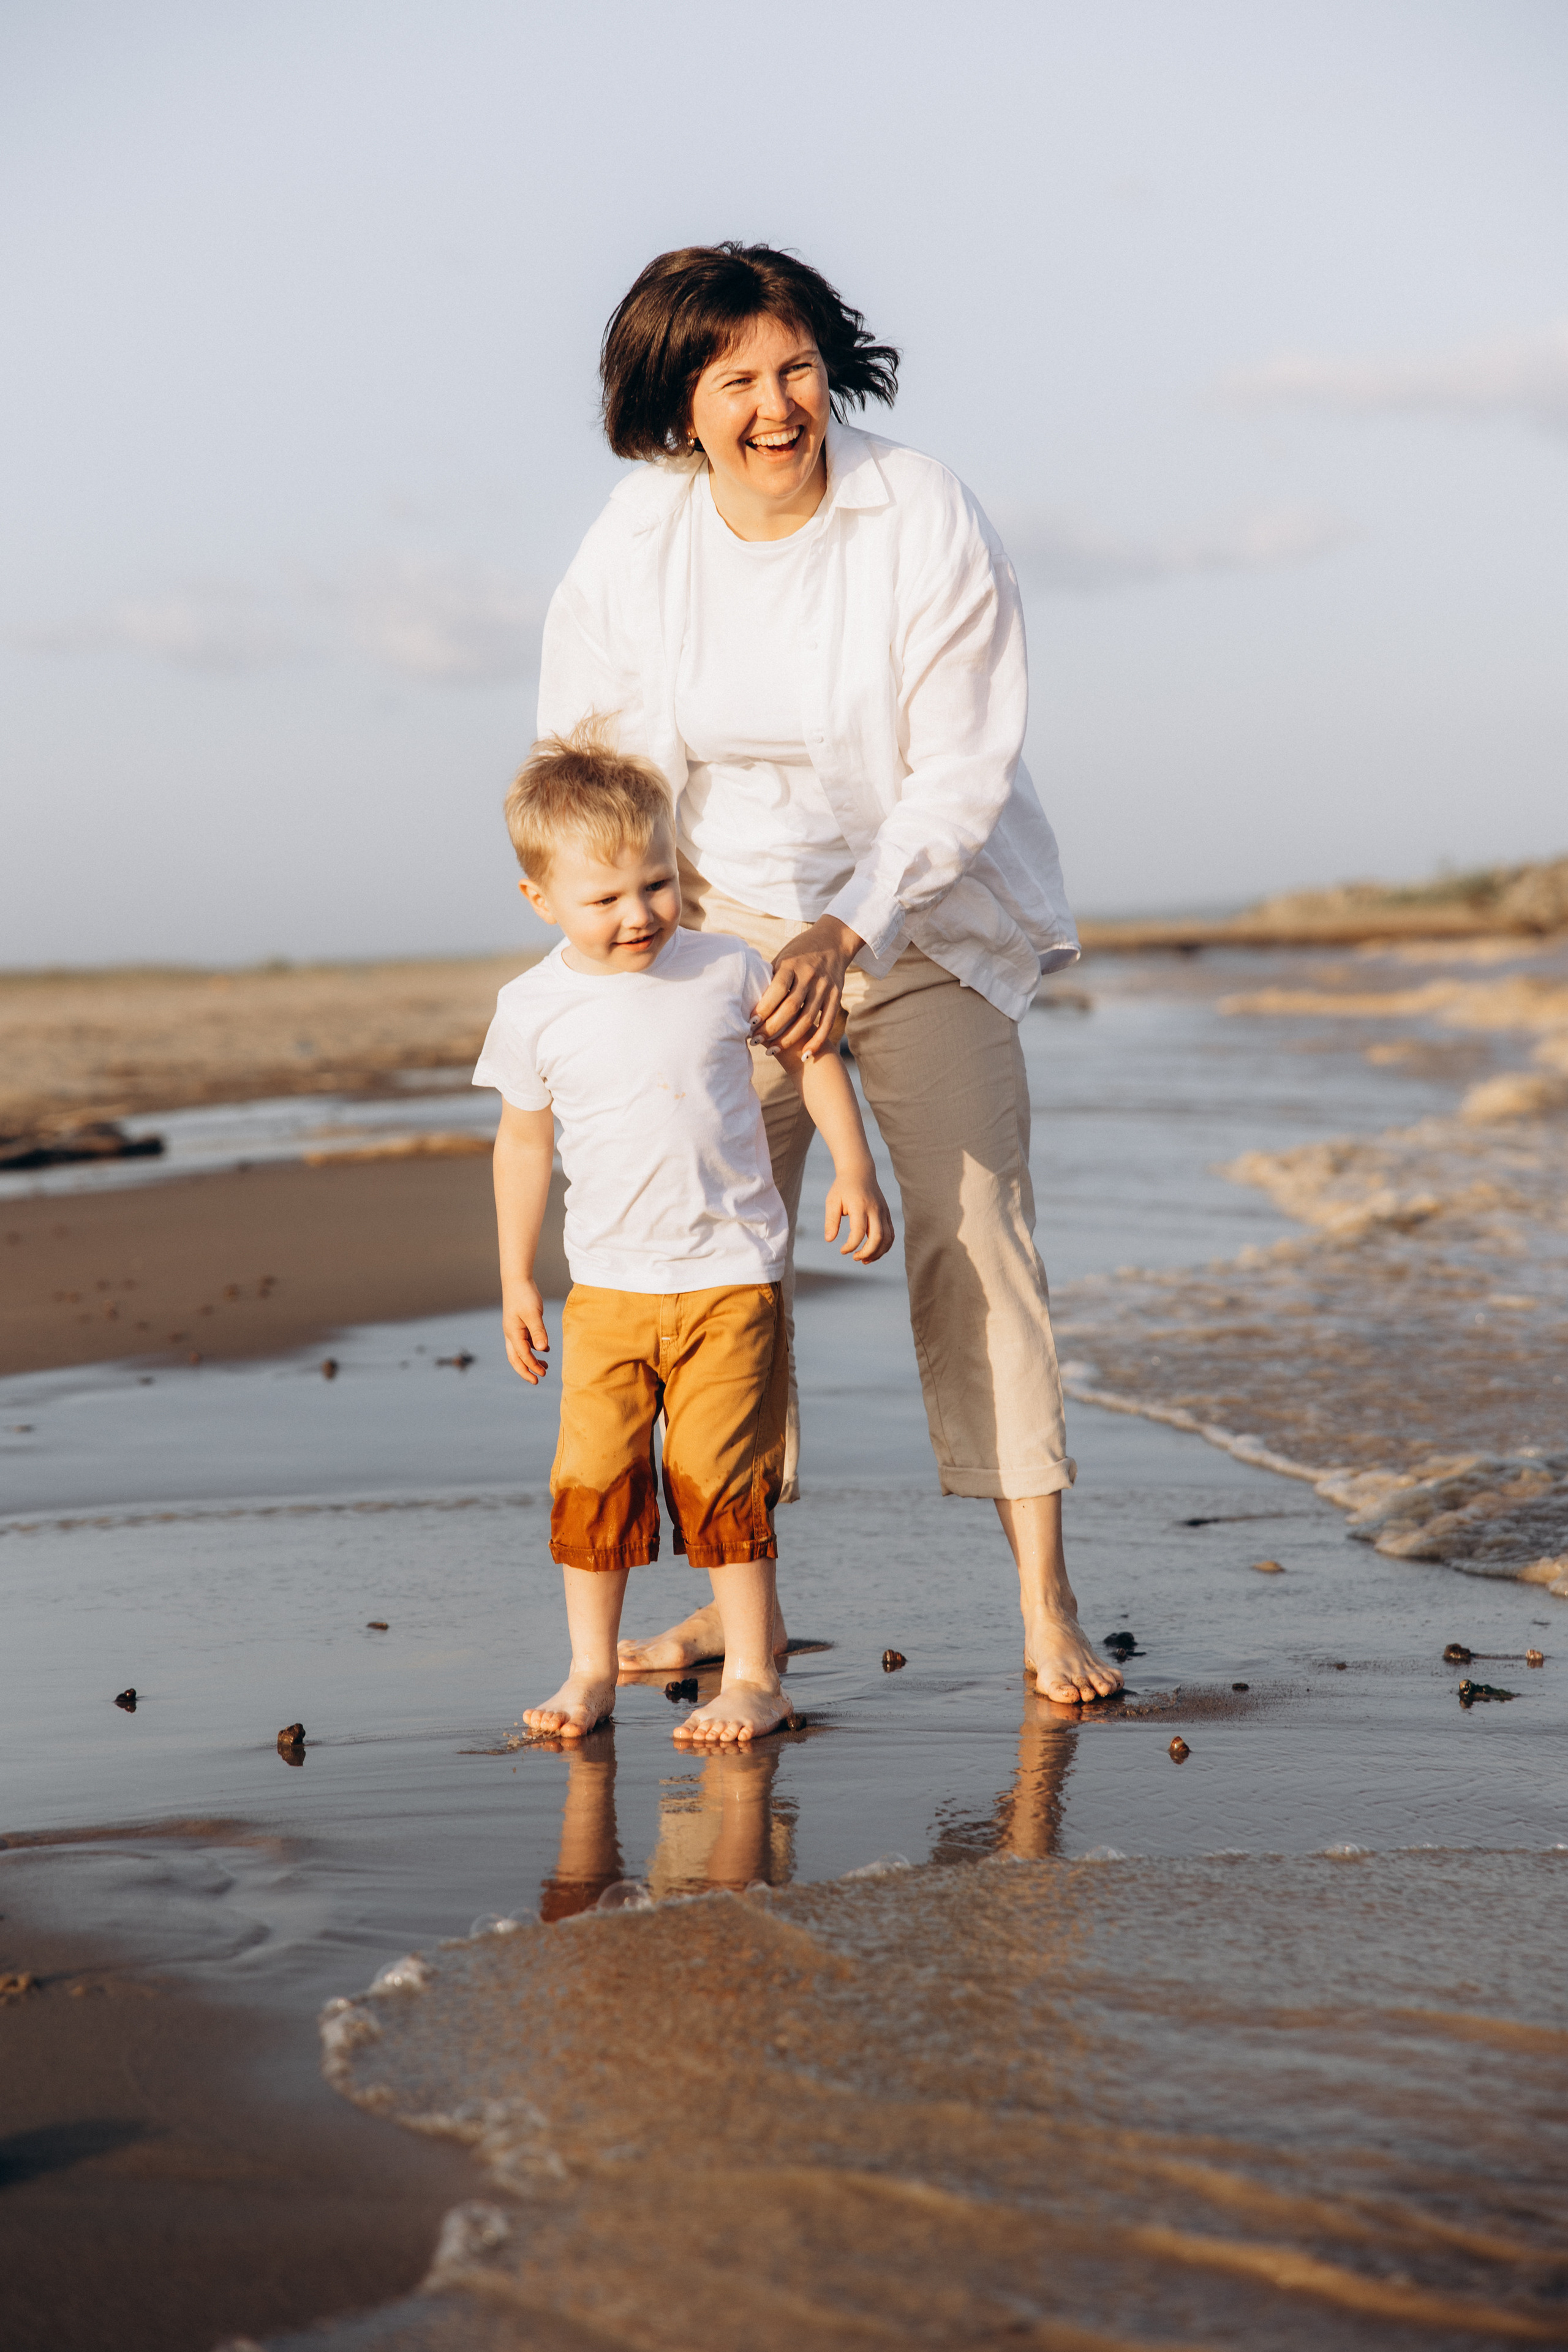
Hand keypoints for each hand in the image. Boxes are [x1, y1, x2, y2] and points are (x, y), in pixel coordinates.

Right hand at [502, 1280, 550, 1382]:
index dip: (532, 1366)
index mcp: (512, 1333)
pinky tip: (545, 1349)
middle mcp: (511, 1334)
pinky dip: (534, 1348)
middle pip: (515, 1358)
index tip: (542, 1375)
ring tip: (544, 1367)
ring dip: (531, 1360)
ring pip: (520, 1351)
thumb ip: (538, 1332)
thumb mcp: (533, 1314)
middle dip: (525, 1371)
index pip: (523, 1355)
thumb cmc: (524, 1295)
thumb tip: (542, 1350)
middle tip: (536, 1381)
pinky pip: (525, 1341)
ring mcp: (514, 1329)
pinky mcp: (519, 1324)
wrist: (517, 1280)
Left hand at [751, 916, 862, 1055]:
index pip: (777, 990)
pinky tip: (804, 1053)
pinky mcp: (836, 996)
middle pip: (790, 1007)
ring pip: (807, 1019)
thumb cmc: (800, 951)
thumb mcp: (784, 957)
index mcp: (792, 964)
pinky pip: (827, 1022)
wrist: (834, 940)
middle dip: (771, 1027)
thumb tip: (749, 1001)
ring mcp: (825, 986)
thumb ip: (771, 978)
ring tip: (772, 1050)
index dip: (763, 1009)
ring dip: (789, 1038)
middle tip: (755, 1041)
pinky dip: (816, 1040)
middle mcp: (809, 975)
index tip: (750, 1024)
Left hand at [825, 1168, 894, 1263]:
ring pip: (888, 1238)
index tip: (842, 1250)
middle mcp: (875, 1210)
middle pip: (878, 1237)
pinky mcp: (887, 1214)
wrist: (860, 1172)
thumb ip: (831, 1221)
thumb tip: (829, 1240)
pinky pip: (890, 1234)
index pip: (858, 1232)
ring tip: (864, 1259)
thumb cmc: (843, 1188)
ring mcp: (883, 1212)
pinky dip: (884, 1246)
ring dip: (878, 1253)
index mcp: (860, 1206)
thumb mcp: (832, 1201)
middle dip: (867, 1253)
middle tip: (855, 1258)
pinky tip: (873, 1252)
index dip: (850, 1245)